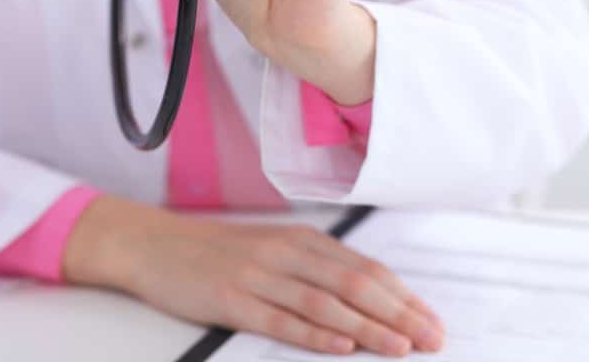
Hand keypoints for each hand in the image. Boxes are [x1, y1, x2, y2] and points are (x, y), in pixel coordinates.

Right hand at [64, 197, 444, 355]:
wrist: (156, 245)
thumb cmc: (219, 252)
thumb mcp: (273, 248)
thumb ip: (316, 267)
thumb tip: (370, 298)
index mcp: (302, 239)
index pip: (366, 268)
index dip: (404, 297)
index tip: (432, 321)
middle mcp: (286, 253)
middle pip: (355, 284)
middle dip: (399, 314)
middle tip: (432, 340)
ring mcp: (259, 275)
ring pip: (325, 302)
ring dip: (368, 327)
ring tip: (400, 348)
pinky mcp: (232, 299)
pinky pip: (280, 319)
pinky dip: (314, 334)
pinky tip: (340, 346)